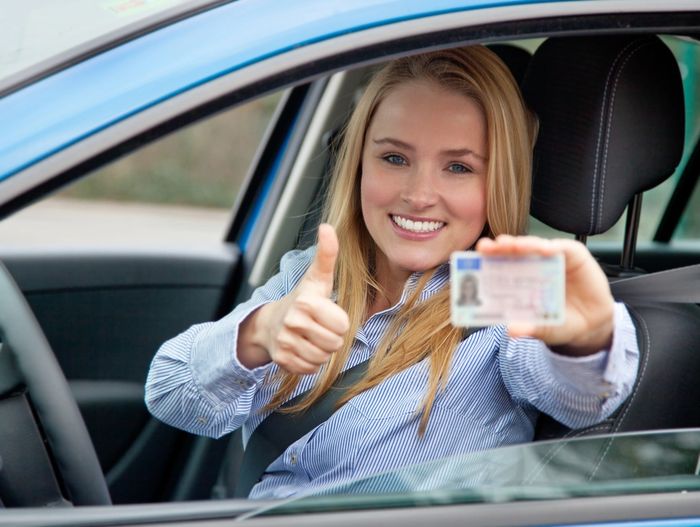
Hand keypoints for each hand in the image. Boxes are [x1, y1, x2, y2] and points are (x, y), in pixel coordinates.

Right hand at [241, 224, 349, 373]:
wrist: (271, 323)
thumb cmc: (304, 299)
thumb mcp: (318, 277)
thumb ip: (327, 254)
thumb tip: (327, 226)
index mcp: (307, 302)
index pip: (343, 326)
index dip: (339, 322)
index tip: (327, 314)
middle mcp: (293, 322)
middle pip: (335, 344)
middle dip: (331, 338)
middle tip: (319, 328)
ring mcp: (285, 342)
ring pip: (323, 358)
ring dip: (321, 351)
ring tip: (311, 337)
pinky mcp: (281, 360)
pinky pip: (310, 369)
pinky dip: (309, 362)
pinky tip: (302, 348)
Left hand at [476, 235, 614, 355]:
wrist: (592, 326)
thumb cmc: (561, 322)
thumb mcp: (543, 328)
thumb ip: (529, 328)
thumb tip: (511, 331)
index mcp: (520, 279)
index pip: (500, 265)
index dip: (488, 260)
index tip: (475, 257)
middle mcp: (533, 265)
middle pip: (513, 252)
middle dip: (499, 248)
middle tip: (487, 247)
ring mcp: (553, 258)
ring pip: (534, 246)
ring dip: (523, 244)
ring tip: (512, 246)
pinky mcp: (574, 255)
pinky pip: (563, 248)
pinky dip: (553, 248)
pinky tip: (545, 250)